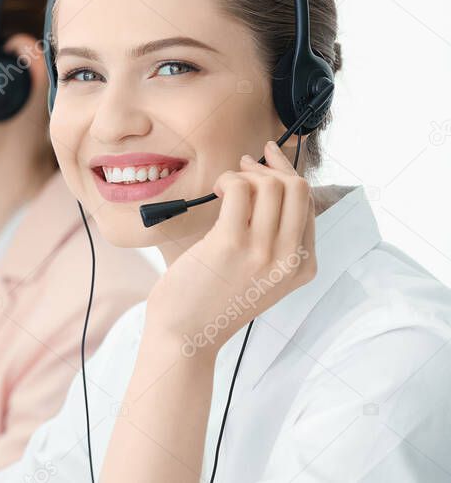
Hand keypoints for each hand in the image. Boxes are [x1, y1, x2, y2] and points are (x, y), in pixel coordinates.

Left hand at [145, 140, 316, 358]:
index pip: (308, 205)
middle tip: (244, 165)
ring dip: (245, 173)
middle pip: (298, 189)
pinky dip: (228, 179)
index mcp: (302, 267)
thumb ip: (272, 240)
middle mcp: (290, 260)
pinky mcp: (232, 244)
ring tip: (226, 185)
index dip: (288, 174)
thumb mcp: (260, 276)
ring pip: (272, 185)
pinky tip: (216, 191)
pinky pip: (240, 189)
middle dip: (270, 167)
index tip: (269, 158)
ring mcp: (264, 252)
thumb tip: (265, 184)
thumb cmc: (213, 301)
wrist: (186, 336)